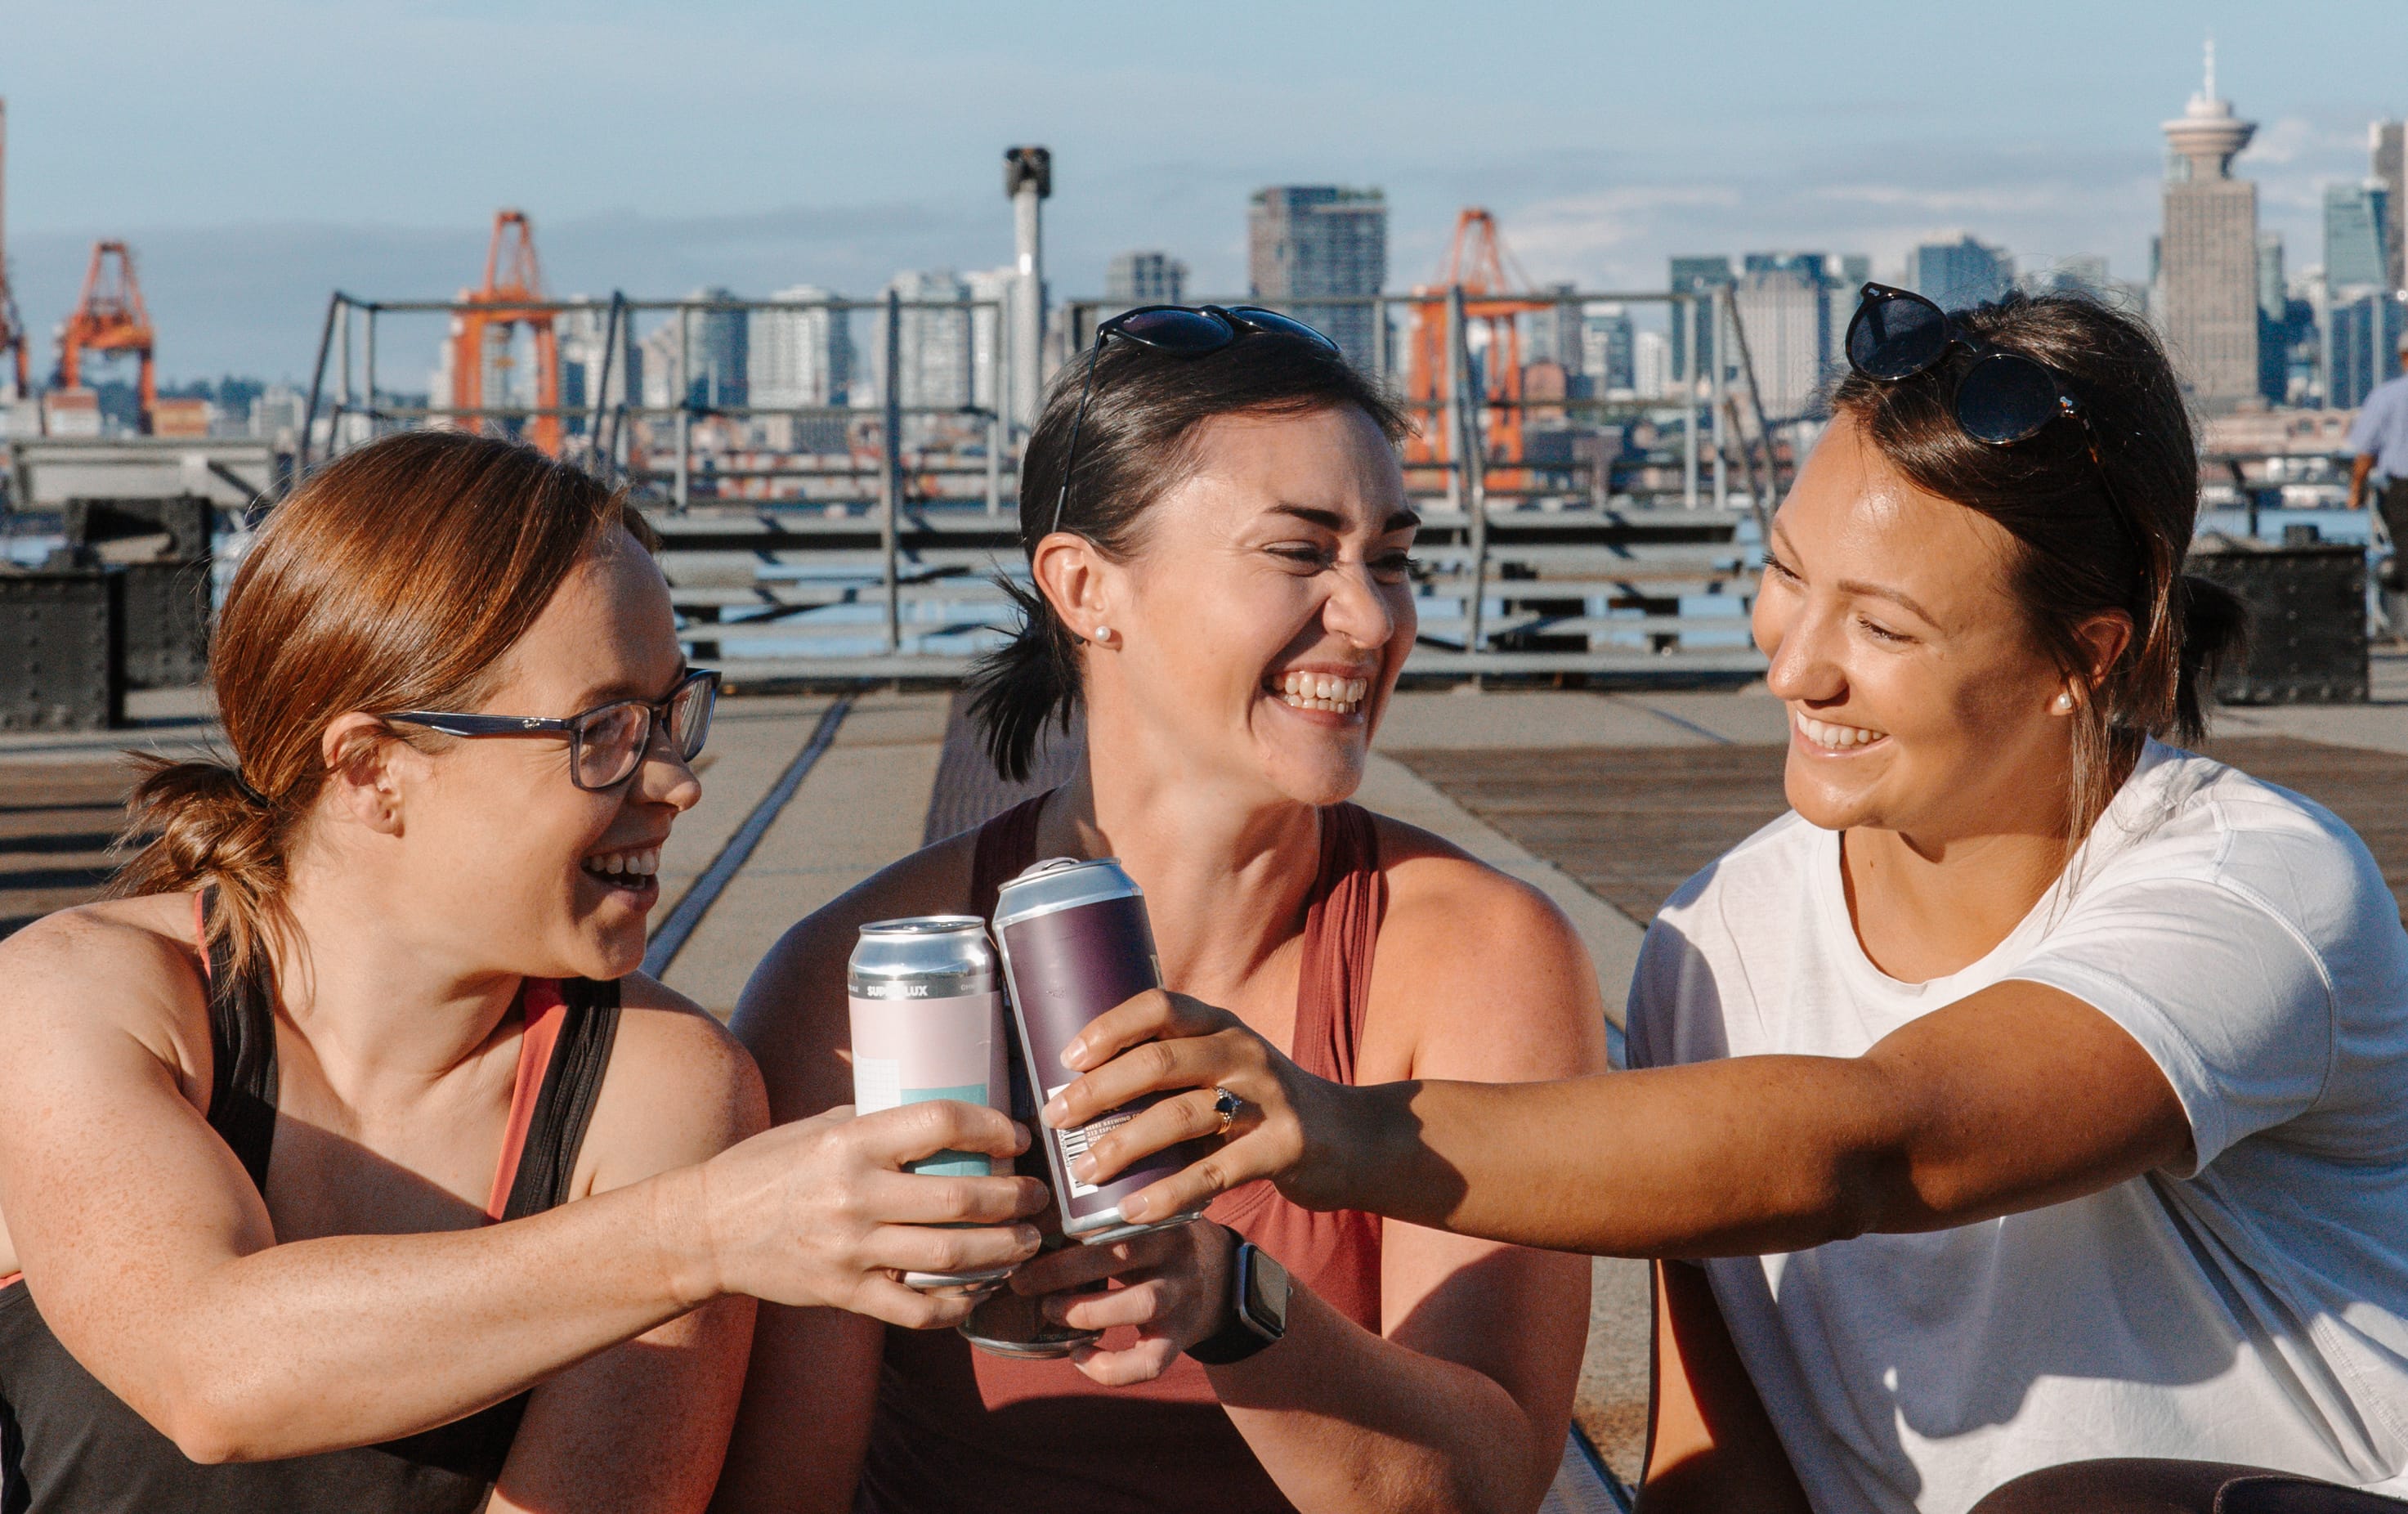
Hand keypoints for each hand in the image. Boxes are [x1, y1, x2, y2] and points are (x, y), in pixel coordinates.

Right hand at [693, 1101, 1047, 1327]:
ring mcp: (849, 1250)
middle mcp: (853, 1194)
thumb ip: (878, 1122)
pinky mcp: (844, 1295)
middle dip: (1013, 1198)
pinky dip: (959, 1303)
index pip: (940, 1123)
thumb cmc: (768, 1167)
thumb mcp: (820, 1126)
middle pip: (959, 1197)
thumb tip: (946, 1115)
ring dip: (1001, 1250)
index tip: (1018, 1137)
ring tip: (1024, 1242)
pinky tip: (980, 1289)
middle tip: (1036, 1196)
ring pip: (950, 1257)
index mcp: (850, 1141)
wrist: (705, 1230)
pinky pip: (918, 1309)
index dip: (992, 1128)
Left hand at [1008, 1219, 1234, 1385]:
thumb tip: (1029, 1214)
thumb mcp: (1143, 1215)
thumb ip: (1104, 1212)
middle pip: (1122, 1256)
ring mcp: (1180, 1296)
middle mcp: (1173, 1253)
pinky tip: (1079, 1356)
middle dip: (1064, 1270)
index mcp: (1156, 1216)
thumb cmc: (1158, 1243)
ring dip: (1088, 1311)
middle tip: (1023, 1281)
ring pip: (1141, 1304)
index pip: (1115, 1212)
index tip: (1030, 1233)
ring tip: (1050, 1311)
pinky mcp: (1180, 1337)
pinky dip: (1111, 1369)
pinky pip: (1150, 1362)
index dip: (1071, 1224)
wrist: (1223, 1277)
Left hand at [1042, 990, 1363, 1226]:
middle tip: (1055, 1120)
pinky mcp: (1285, 1146)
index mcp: (1222, 1025)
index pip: (1159, 1006)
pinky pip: (1216, 1171)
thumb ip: (1173, 1071)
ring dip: (1123, 1145)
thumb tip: (1081, 1093)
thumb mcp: (1226, 1069)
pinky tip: (1134, 1209)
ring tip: (1084, 1171)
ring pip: (1181, 1116)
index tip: (1066, 1058)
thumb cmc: (1264, 1106)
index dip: (1109, 1028)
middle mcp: (1244, 1051)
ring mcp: (1268, 1098)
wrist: (1353, 1138)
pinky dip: (1170, 1192)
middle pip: (1159, 1061)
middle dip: (1099, 1091)